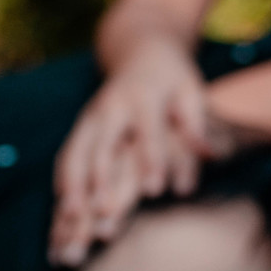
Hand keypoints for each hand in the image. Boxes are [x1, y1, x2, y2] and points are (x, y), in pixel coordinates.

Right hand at [49, 37, 209, 266]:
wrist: (139, 50)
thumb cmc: (173, 77)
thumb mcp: (191, 91)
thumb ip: (197, 124)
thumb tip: (210, 155)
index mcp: (143, 97)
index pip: (147, 132)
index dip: (151, 160)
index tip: (155, 190)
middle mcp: (110, 108)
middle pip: (100, 146)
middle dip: (98, 180)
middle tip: (101, 213)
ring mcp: (90, 118)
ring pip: (75, 155)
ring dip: (72, 188)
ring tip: (70, 220)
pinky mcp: (81, 128)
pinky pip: (67, 158)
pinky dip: (63, 185)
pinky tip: (60, 213)